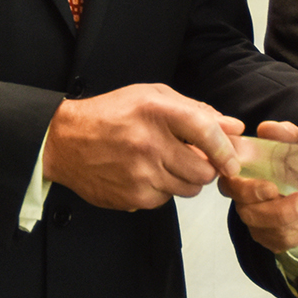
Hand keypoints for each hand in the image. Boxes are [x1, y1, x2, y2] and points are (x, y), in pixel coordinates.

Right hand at [43, 84, 243, 211]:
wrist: (64, 142)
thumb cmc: (110, 115)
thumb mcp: (151, 97)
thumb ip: (196, 110)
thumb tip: (234, 127)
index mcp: (155, 111)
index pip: (205, 131)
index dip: (225, 149)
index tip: (232, 160)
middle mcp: (149, 143)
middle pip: (203, 171)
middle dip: (205, 168)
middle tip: (192, 159)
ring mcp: (140, 174)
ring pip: (188, 189)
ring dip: (184, 180)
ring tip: (163, 164)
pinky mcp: (133, 197)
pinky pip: (166, 201)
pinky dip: (162, 190)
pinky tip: (144, 174)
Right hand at [220, 120, 297, 251]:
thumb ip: (286, 135)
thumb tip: (268, 129)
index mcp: (242, 173)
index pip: (229, 182)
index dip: (246, 187)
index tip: (270, 186)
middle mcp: (242, 198)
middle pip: (247, 208)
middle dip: (274, 206)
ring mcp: (254, 221)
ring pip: (264, 226)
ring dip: (291, 216)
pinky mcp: (268, 238)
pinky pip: (278, 239)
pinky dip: (296, 229)